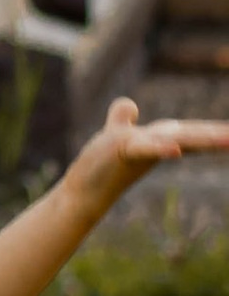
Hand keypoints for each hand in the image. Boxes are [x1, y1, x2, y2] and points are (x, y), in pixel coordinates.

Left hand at [65, 95, 228, 215]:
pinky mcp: (124, 151)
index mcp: (159, 137)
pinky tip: (176, 151)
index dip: (216, 130)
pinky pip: (145, 148)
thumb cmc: (100, 165)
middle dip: (220, 134)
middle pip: (192, 134)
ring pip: (178, 139)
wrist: (81, 190)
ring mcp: (142, 147)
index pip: (192, 130)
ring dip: (204, 139)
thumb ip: (123, 118)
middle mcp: (156, 142)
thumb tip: (129, 104)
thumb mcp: (115, 132)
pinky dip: (161, 147)